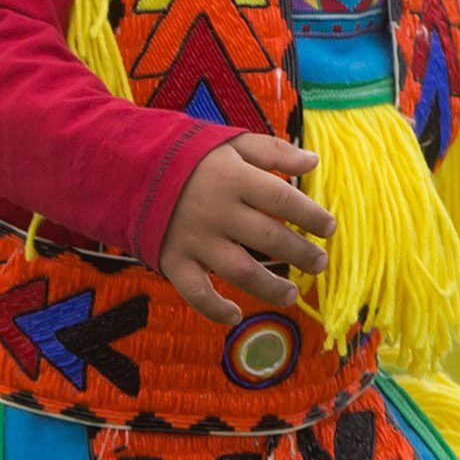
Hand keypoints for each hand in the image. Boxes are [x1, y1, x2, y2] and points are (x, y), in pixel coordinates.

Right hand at [156, 135, 330, 327]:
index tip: (329, 228)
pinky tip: (236, 315)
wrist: (129, 169)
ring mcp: (195, 239)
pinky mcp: (174, 260)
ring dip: (272, 287)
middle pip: (270, 238)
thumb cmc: (190, 158)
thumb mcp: (230, 144)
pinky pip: (196, 293)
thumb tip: (313, 162)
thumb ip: (273, 151)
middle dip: (301, 254)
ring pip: (242, 271)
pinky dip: (215, 310)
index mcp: (233, 178)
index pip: (282, 200)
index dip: (311, 215)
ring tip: (292, 294)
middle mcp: (217, 211)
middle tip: (319, 264)